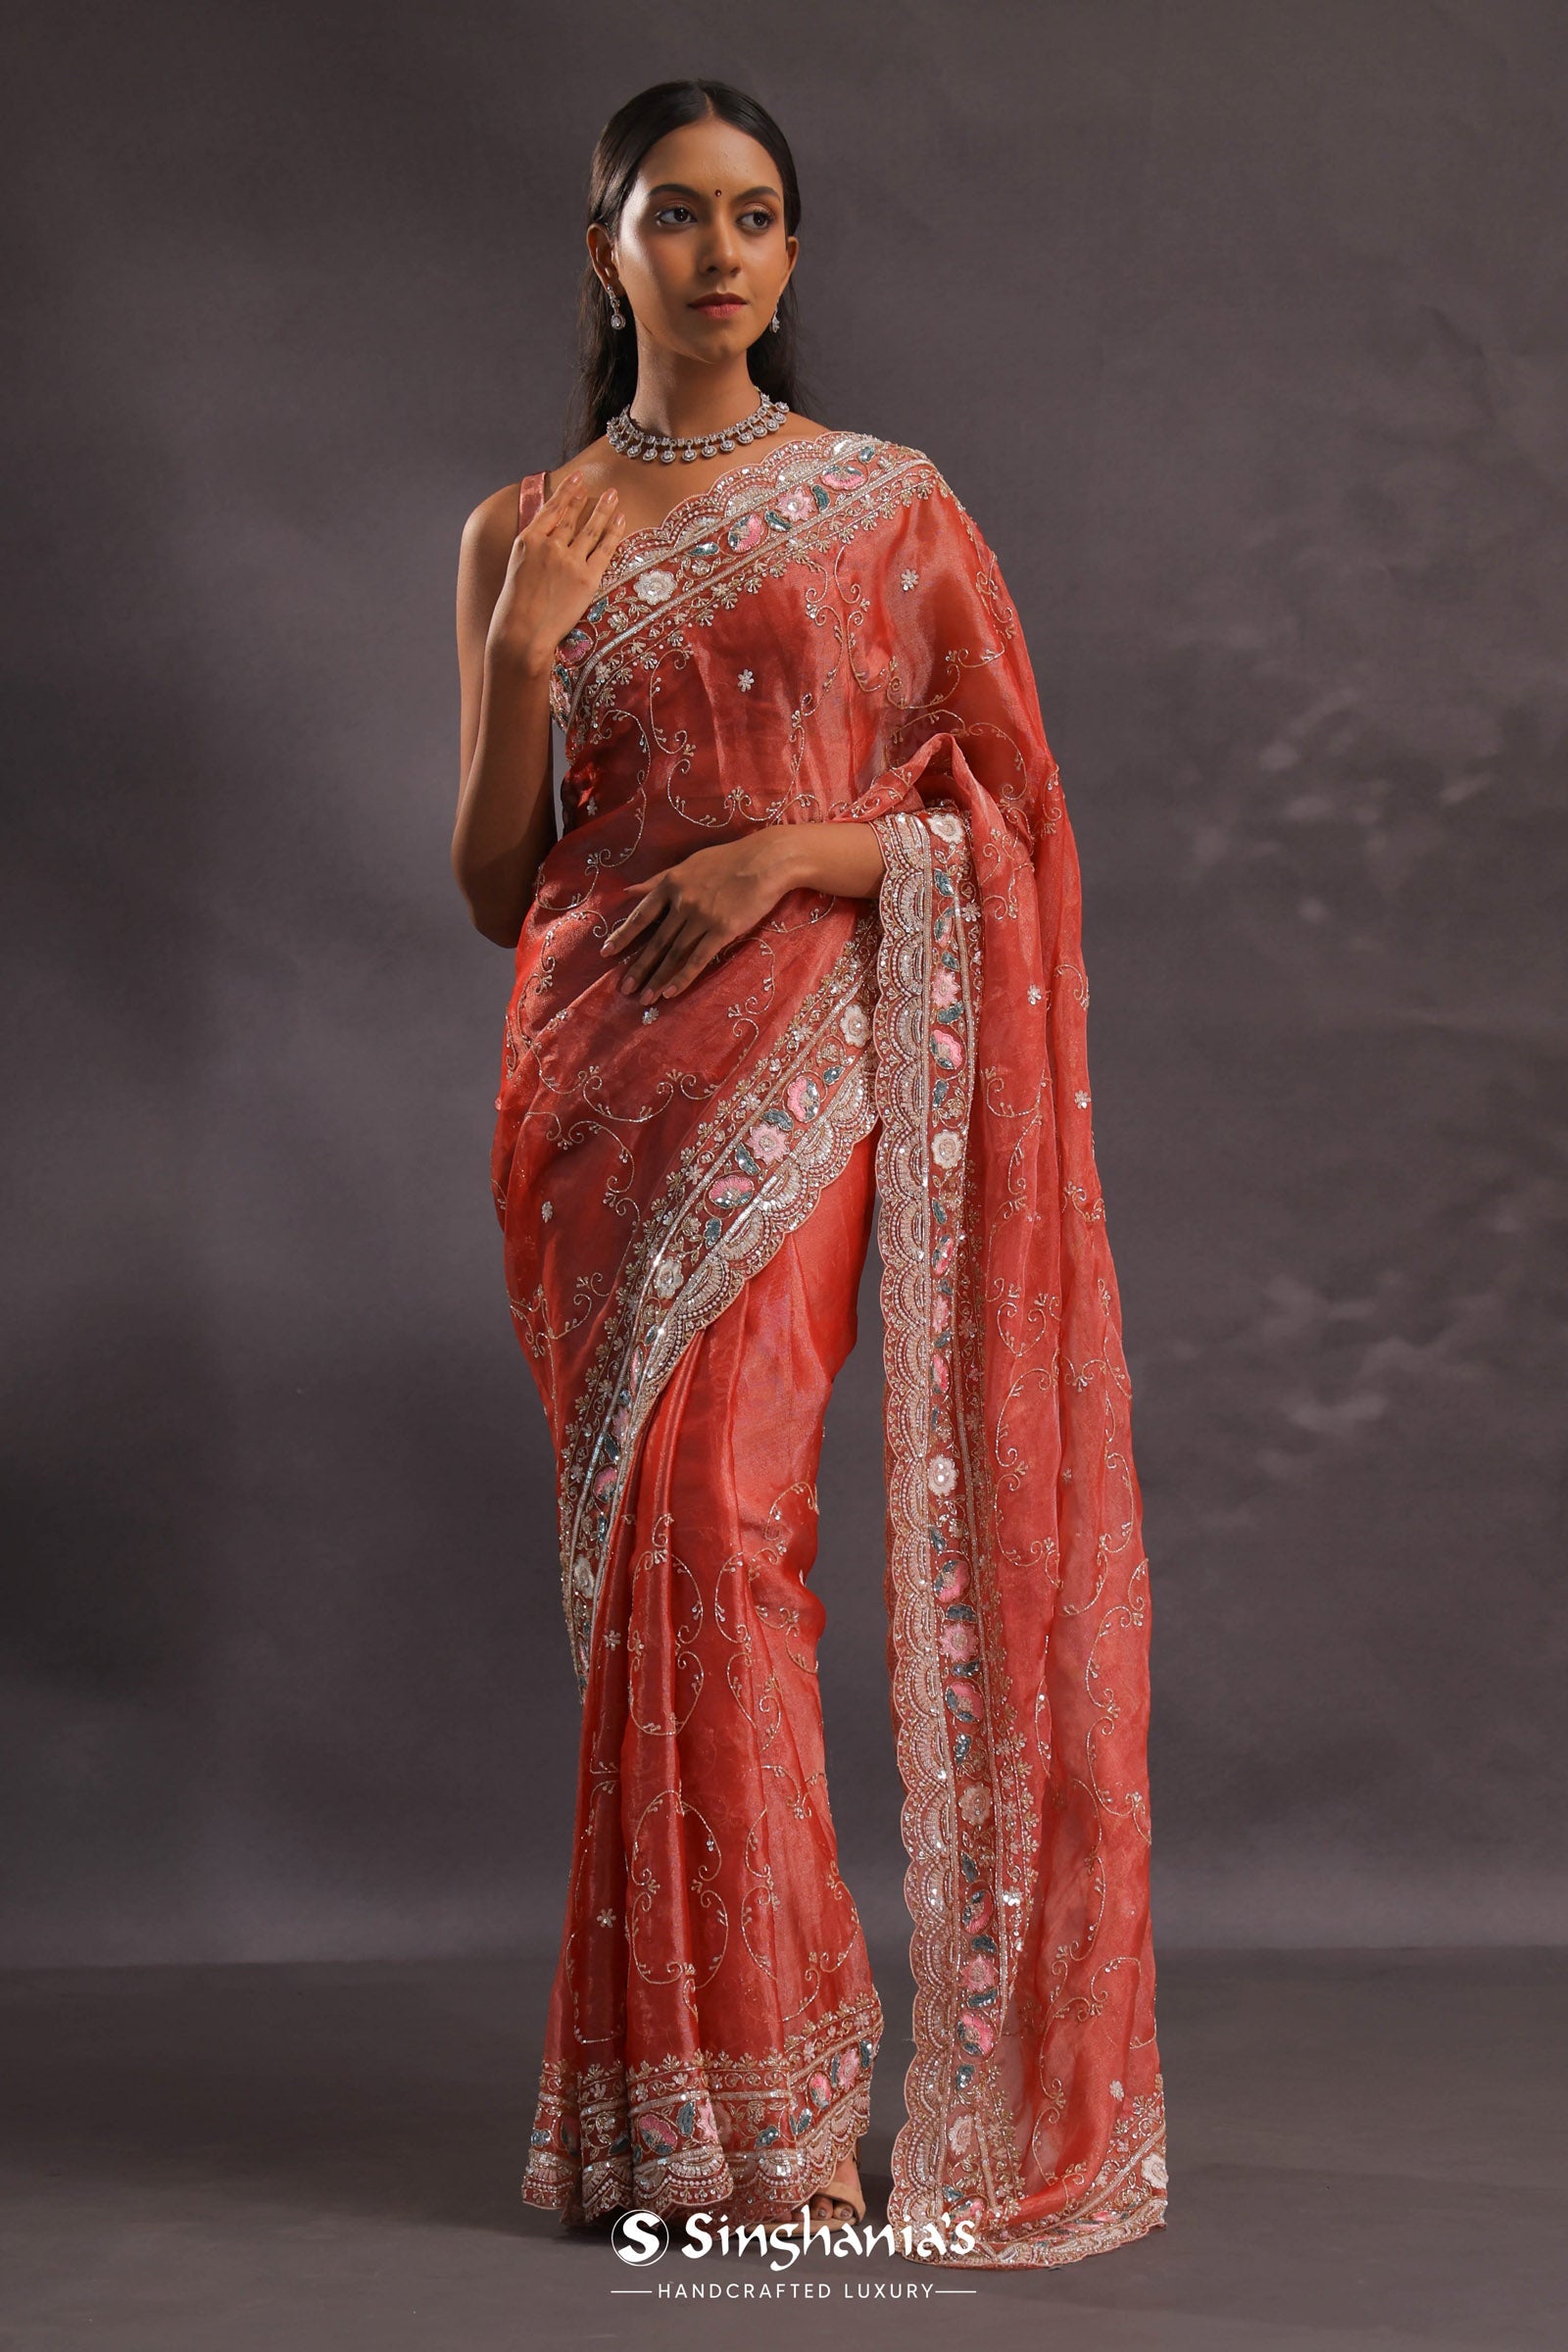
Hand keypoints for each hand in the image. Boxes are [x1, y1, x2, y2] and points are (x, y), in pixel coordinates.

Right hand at [486, 473, 626, 671]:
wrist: (521, 634)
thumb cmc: (513, 609)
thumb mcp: (515, 570)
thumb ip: (532, 551)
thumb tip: (544, 540)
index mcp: (527, 541)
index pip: (550, 510)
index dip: (565, 493)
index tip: (576, 480)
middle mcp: (549, 546)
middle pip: (572, 517)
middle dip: (584, 498)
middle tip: (597, 485)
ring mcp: (569, 561)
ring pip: (590, 529)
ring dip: (603, 510)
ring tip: (613, 495)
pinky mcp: (586, 579)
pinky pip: (604, 551)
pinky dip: (613, 533)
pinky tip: (621, 520)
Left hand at [600, 834, 801, 1004]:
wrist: (766, 861)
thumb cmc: (728, 860)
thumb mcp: (688, 865)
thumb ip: (657, 880)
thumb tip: (627, 890)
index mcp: (671, 884)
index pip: (641, 915)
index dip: (623, 936)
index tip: (606, 953)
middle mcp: (682, 902)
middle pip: (656, 940)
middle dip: (639, 966)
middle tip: (625, 988)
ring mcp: (702, 917)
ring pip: (674, 953)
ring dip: (658, 978)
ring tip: (645, 997)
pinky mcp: (723, 930)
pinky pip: (698, 958)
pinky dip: (683, 977)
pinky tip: (671, 992)